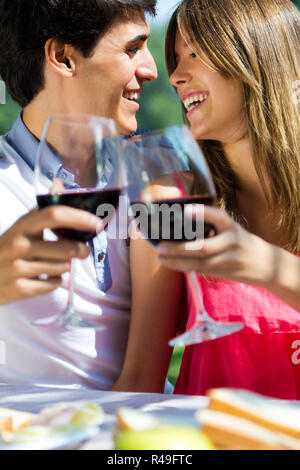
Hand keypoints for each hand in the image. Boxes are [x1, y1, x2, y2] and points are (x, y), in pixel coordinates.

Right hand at [0, 206, 99, 304]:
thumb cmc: (7, 248)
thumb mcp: (22, 226)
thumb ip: (43, 209)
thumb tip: (59, 183)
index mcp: (23, 226)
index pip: (54, 215)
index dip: (79, 217)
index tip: (96, 223)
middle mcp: (20, 245)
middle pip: (65, 247)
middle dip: (81, 250)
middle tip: (83, 250)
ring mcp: (18, 268)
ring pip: (62, 268)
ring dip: (66, 266)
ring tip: (57, 264)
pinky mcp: (20, 289)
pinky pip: (54, 285)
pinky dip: (55, 282)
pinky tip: (45, 277)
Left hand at [158, 205, 280, 287]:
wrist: (265, 264)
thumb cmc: (241, 242)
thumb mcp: (232, 229)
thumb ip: (212, 225)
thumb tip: (180, 222)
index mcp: (232, 226)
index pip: (219, 217)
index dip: (203, 213)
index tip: (186, 211)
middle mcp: (232, 242)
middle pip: (204, 247)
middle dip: (179, 248)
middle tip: (160, 247)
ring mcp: (229, 259)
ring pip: (200, 263)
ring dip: (177, 261)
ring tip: (161, 257)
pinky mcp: (225, 273)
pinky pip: (201, 270)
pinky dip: (185, 267)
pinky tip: (171, 264)